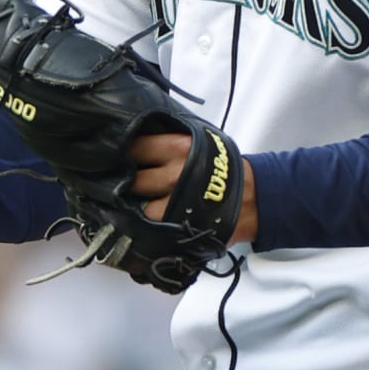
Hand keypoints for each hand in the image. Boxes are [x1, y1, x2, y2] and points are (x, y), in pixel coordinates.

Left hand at [129, 133, 257, 246]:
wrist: (253, 197)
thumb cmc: (222, 167)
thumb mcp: (199, 141)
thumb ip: (169, 140)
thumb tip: (135, 140)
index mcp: (178, 148)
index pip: (135, 147)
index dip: (121, 153)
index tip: (115, 157)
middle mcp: (175, 174)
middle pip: (132, 180)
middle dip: (125, 183)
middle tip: (122, 184)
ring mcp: (176, 204)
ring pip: (139, 209)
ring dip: (136, 209)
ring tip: (136, 206)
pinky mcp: (179, 227)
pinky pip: (151, 229)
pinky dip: (147, 227)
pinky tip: (146, 223)